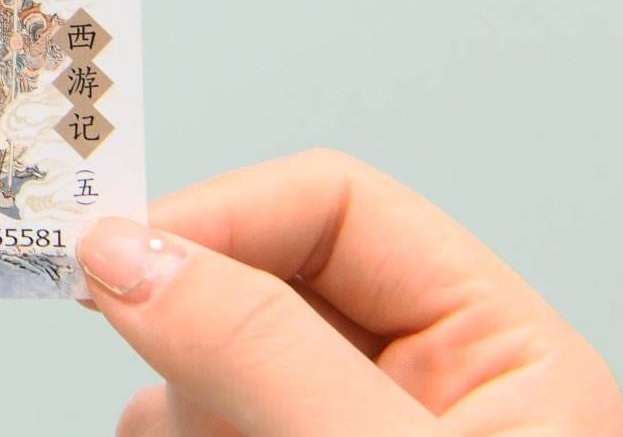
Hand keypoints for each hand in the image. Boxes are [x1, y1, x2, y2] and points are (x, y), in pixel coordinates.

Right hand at [77, 151, 622, 435]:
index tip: (118, 250)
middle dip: (182, 313)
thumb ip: (259, 352)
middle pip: (260, 278)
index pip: (340, 208)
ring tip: (175, 436)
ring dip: (165, 389)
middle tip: (127, 345)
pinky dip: (163, 430)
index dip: (223, 212)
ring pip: (212, 357)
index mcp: (504, 359)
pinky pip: (196, 422)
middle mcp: (430, 396)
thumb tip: (125, 252)